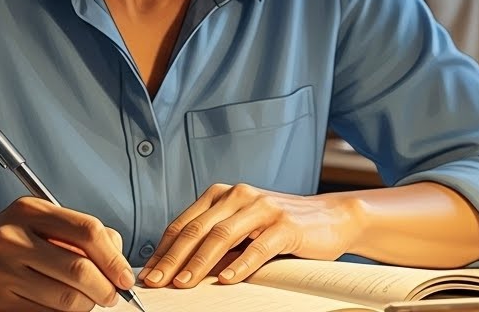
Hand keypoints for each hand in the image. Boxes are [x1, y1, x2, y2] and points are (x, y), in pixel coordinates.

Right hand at [0, 196, 135, 310]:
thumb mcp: (32, 220)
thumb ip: (74, 231)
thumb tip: (116, 255)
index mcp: (28, 211)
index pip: (87, 231)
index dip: (114, 257)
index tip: (124, 275)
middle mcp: (13, 239)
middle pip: (79, 270)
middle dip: (106, 288)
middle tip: (112, 295)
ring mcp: (2, 273)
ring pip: (66, 299)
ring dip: (86, 305)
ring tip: (87, 299)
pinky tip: (61, 305)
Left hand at [140, 183, 359, 289]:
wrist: (330, 217)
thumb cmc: (279, 226)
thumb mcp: (241, 228)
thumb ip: (214, 240)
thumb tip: (177, 267)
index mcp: (221, 195)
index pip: (184, 223)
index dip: (163, 249)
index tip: (148, 273)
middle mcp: (238, 195)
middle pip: (197, 229)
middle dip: (173, 258)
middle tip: (156, 282)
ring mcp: (262, 207)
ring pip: (221, 236)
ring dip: (199, 262)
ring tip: (183, 283)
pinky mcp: (285, 224)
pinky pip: (258, 246)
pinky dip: (240, 264)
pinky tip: (227, 279)